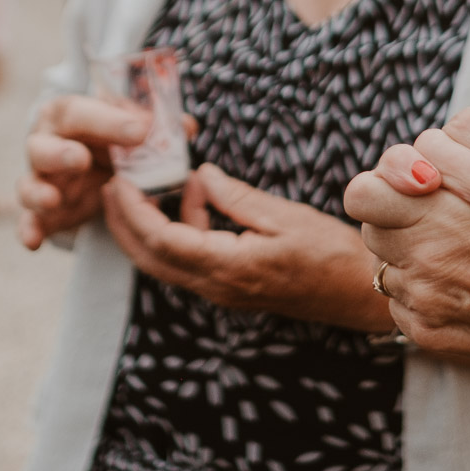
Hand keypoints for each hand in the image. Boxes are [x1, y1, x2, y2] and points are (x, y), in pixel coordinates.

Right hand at [17, 94, 151, 249]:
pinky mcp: (40, 212)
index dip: (108, 121)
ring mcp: (40, 180)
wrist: (89, 162)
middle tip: (81, 160)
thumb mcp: (130, 126)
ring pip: (29, 185)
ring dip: (38, 193)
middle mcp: (47, 144)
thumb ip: (155, 126)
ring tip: (53, 199)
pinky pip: (29, 221)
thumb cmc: (110, 136)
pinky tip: (33, 242)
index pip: (82, 112)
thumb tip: (187, 126)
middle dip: (59, 154)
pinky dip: (28, 230)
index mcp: (68, 115)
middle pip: (43, 147)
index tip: (140, 131)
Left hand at [101, 163, 393, 333]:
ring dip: (150, 227)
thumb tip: (199, 177)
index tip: (119, 182)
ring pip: (166, 263)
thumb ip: (235, 197)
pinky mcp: (230, 287)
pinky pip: (188, 262)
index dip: (135, 211)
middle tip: (110, 186)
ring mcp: (222, 292)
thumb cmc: (330, 253)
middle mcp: (217, 287)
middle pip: (151, 259)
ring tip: (156, 184)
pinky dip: (178, 233)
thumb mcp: (284, 215)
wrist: (359, 293)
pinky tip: (195, 203)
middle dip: (124, 224)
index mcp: (228, 268)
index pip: (163, 241)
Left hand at [342, 13, 469, 383]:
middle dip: (400, 212)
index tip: (425, 182)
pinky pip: (400, 305)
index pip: (368, 186)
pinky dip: (425, 293)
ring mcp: (420, 299)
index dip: (389, 179)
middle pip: (371, 222)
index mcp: (441, 203)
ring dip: (410, 249)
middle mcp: (421, 252)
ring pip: (384, 262)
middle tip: (438, 210)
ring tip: (457, 244)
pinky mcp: (425, 335)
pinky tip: (466, 284)